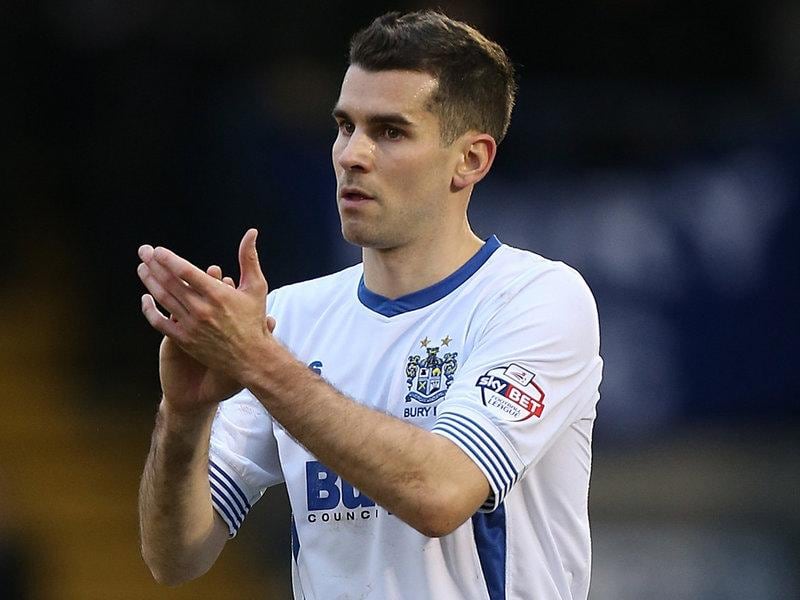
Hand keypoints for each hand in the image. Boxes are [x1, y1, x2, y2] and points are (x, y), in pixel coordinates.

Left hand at [137, 229, 274, 411]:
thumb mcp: (256, 286)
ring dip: (149, 281)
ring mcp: (191, 326)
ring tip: (142, 268)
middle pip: (170, 282)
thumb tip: (251, 233)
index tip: (157, 250)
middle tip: (143, 251)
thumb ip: (249, 258)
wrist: (251, 357)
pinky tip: (145, 298)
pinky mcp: (184, 340)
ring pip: (163, 299)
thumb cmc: (254, 319)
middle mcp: (202, 309)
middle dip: (154, 264)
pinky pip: (159, 322)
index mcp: (218, 294)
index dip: (168, 258)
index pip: (185, 271)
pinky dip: (149, 310)